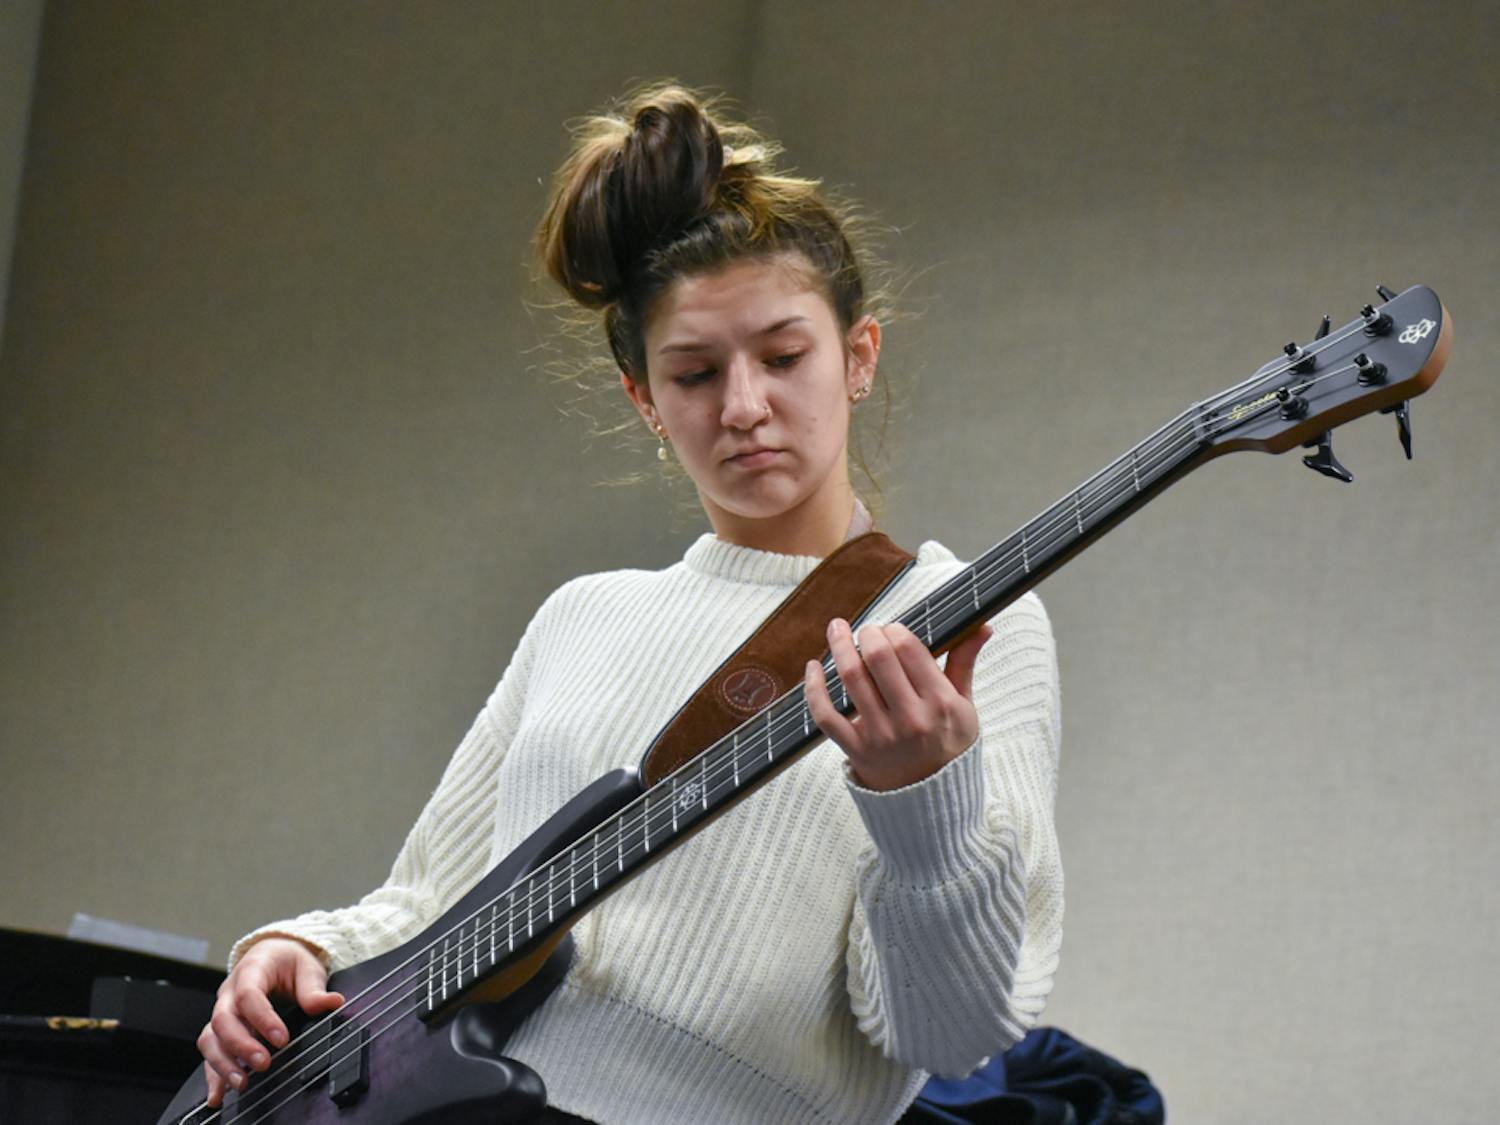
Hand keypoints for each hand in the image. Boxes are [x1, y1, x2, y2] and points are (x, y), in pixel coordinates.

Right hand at [197, 936, 344, 1106]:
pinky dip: (213, 1074)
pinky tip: (220, 1094)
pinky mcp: (220, 1030)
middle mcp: (229, 992)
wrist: (272, 955)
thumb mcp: (307, 967)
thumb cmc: (288, 961)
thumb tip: (332, 1003)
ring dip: (224, 1063)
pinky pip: (211, 1051)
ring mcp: (222, 1011)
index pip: (248, 994)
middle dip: (241, 1045)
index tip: (282, 1039)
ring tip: (243, 1082)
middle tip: (264, 1063)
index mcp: (252, 969)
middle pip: (223, 1019)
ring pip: (211, 1038)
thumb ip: (314, 989)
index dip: (263, 1019)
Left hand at [805, 617, 992, 790]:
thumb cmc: (949, 746)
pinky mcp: (856, 750)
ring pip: (851, 678)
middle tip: (866, 630)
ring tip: (837, 629)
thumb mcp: (964, 707)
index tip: (891, 629)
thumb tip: (982, 627)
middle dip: (868, 633)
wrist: (934, 801)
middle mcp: (911, 719)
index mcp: (940, 703)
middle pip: (878, 657)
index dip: (894, 630)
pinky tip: (814, 667)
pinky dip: (814, 688)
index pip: (909, 649)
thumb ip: (964, 664)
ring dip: (839, 646)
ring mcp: (881, 736)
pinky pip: (826, 714)